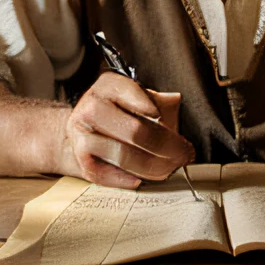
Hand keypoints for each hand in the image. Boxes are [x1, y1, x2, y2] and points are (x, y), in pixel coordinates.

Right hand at [60, 71, 194, 188]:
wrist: (84, 126)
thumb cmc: (118, 111)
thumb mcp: (137, 97)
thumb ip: (156, 102)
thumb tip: (176, 109)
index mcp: (109, 85)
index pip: (134, 93)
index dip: (156, 110)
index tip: (175, 127)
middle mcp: (92, 106)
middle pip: (135, 131)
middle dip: (167, 147)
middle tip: (184, 155)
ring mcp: (81, 133)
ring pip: (122, 156)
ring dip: (152, 167)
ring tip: (169, 168)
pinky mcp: (79, 157)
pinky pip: (103, 174)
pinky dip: (124, 179)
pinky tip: (140, 179)